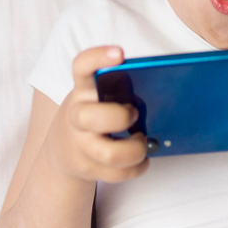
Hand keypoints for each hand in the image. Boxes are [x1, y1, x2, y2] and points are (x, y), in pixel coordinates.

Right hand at [44, 46, 149, 182]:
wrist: (63, 148)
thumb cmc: (93, 113)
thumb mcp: (96, 95)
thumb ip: (117, 89)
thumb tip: (163, 91)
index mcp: (82, 90)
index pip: (81, 67)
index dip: (97, 57)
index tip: (120, 53)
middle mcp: (76, 116)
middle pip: (91, 117)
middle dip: (120, 117)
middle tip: (134, 114)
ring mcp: (80, 144)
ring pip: (109, 154)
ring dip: (135, 149)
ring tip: (142, 142)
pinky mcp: (87, 167)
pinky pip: (117, 174)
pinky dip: (137, 167)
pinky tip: (143, 159)